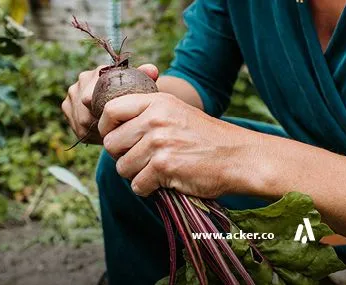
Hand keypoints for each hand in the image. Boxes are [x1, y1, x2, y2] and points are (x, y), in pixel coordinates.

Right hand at [62, 64, 158, 143]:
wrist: (119, 99)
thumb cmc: (132, 94)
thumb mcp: (141, 86)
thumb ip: (146, 75)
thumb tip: (152, 70)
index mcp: (99, 72)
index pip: (91, 97)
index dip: (102, 115)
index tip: (115, 124)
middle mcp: (82, 80)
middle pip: (84, 111)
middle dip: (99, 125)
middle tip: (115, 133)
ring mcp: (72, 93)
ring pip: (79, 121)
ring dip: (95, 131)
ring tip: (111, 135)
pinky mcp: (67, 107)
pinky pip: (75, 126)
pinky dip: (89, 133)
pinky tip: (102, 135)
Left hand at [98, 92, 261, 197]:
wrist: (239, 157)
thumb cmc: (206, 138)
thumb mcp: (176, 111)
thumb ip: (147, 112)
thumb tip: (112, 124)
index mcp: (156, 102)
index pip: (110, 110)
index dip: (106, 128)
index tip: (116, 138)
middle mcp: (155, 119)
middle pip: (111, 143)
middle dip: (121, 156)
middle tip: (141, 160)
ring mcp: (159, 142)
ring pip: (122, 167)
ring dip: (136, 175)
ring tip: (156, 171)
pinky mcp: (164, 166)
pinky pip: (137, 185)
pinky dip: (147, 189)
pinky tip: (164, 182)